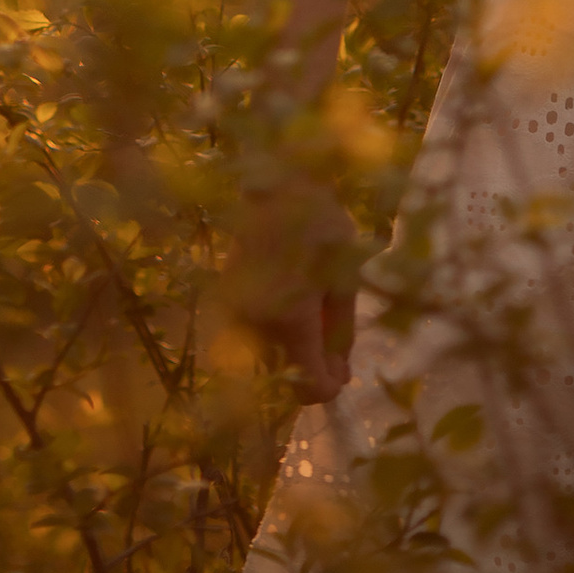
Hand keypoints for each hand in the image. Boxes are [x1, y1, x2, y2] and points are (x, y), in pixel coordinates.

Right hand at [224, 180, 363, 405]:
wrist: (276, 184)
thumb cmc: (321, 226)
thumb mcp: (345, 280)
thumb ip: (341, 333)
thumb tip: (340, 372)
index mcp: (290, 324)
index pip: (309, 387)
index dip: (330, 387)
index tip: (344, 372)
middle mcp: (256, 327)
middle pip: (284, 381)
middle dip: (311, 372)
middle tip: (334, 350)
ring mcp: (237, 314)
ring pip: (267, 362)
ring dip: (292, 355)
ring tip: (316, 323)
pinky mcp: (228, 299)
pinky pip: (253, 337)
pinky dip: (275, 337)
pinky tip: (293, 309)